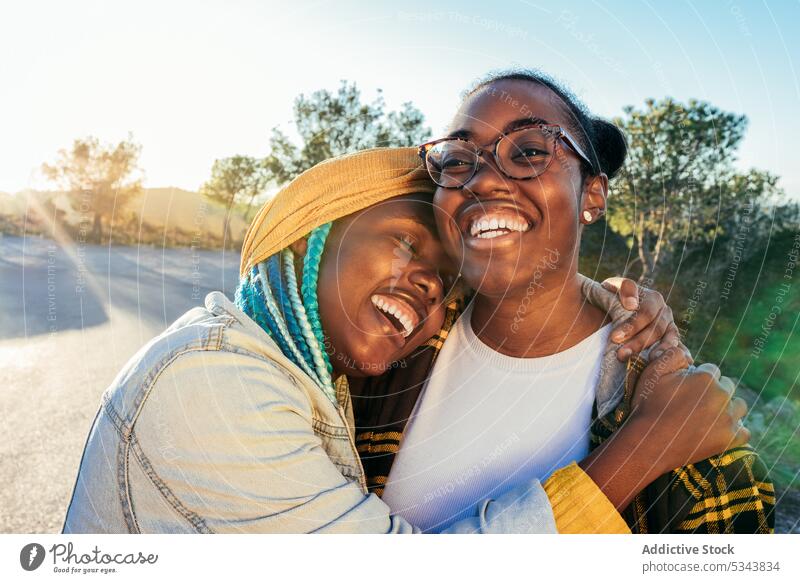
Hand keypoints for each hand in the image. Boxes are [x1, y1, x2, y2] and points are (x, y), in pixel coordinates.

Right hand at [579, 347, 747, 510]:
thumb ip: (672, 355)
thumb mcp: (652, 373)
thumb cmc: (648, 406)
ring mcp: (728, 419)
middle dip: (714, 391)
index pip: (711, 371)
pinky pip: (744, 431)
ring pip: (739, 406)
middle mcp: (721, 395)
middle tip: (695, 403)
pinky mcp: (730, 439)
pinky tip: (718, 430)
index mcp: (705, 377)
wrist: (647, 443)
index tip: (686, 389)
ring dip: (728, 408)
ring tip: (709, 415)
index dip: (697, 378)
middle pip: (727, 386)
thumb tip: (686, 350)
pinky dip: (734, 430)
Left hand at [600, 277, 688, 362]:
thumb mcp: (613, 288)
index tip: (615, 337)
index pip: (646, 312)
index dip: (632, 325)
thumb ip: (623, 289)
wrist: (613, 311)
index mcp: (653, 298)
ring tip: (644, 362)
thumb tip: (632, 304)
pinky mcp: (672, 342)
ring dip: (655, 352)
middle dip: (638, 342)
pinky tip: (658, 365)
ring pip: (668, 340)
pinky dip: (668, 358)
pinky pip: (676, 350)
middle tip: (621, 354)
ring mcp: (670, 327)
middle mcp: (665, 313)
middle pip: (656, 329)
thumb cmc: (611, 298)